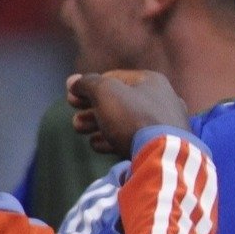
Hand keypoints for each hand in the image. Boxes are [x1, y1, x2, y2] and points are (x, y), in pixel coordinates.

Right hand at [68, 70, 187, 157]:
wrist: (163, 155)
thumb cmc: (134, 117)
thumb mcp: (106, 93)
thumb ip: (88, 84)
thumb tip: (73, 81)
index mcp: (151, 81)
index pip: (113, 78)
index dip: (89, 87)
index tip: (70, 98)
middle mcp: (161, 99)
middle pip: (118, 102)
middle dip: (91, 109)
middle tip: (75, 118)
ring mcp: (164, 124)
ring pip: (123, 121)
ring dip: (97, 125)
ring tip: (80, 129)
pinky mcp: (161, 146)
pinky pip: (133, 139)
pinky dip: (112, 140)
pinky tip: (97, 144)